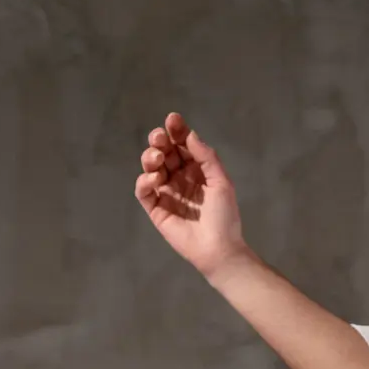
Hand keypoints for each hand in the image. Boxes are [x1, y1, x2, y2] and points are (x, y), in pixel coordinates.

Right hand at [134, 112, 247, 277]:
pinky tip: (155, 179)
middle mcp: (179, 177)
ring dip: (150, 157)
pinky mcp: (156, 209)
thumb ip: (206, 157)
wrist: (219, 248)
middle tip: (160, 138)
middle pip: (163, 152)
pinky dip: (145, 181)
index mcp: (196, 169)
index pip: (182, 144)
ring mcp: (166, 192)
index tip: (173, 119)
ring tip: (158, 159)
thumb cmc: (225, 216)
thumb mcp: (221, 181)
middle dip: (159, 140)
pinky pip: (144, 191)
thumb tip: (190, 135)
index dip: (176, 130)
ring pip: (151, 167)